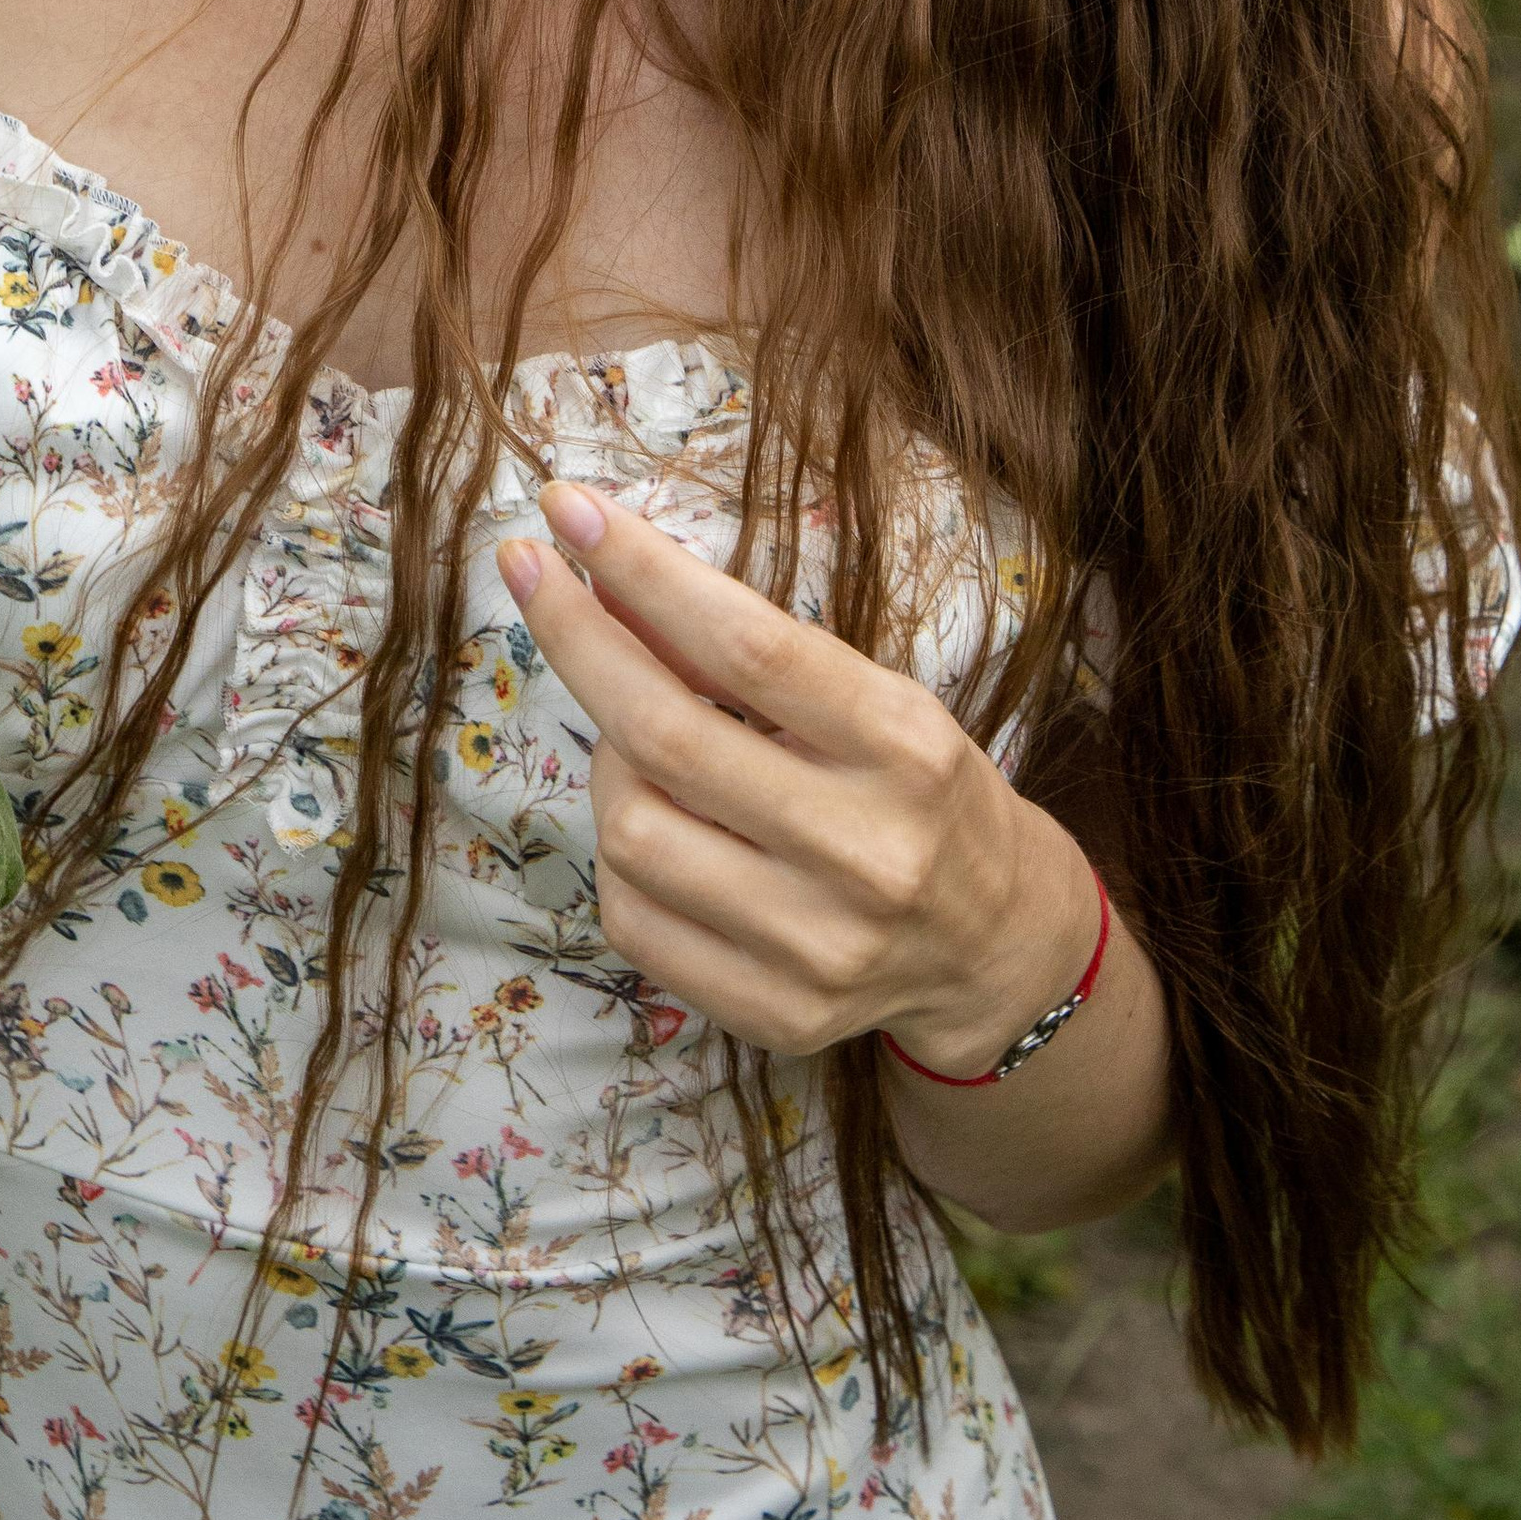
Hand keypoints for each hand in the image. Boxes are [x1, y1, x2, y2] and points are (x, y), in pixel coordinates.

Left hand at [499, 482, 1099, 1075]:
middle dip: (576, 636)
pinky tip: (650, 815)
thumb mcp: (869, 696)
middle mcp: (868, 852)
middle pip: (666, 734)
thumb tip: (604, 575)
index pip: (748, 645)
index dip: (642, 571)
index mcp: (905, 748)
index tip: (567, 507)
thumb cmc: (916, 790)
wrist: (993, 943)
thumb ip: (747, 647)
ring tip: (633, 733)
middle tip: (527, 569)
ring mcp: (819, 947)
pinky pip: (630, 915)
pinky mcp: (775, 1012)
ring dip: (604, 757)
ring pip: (631, 829)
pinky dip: (617, 850)